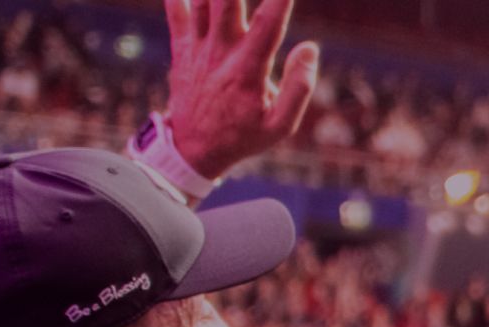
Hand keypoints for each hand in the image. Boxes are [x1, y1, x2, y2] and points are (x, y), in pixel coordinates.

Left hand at [160, 0, 321, 180]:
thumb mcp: (280, 126)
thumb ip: (298, 88)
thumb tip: (311, 48)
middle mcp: (221, 52)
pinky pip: (177, 11)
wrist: (192, 149)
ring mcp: (198, 48)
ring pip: (204, 1)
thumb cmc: (243, 136)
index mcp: (248, 70)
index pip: (270, 24)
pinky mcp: (183, 48)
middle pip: (228, 1)